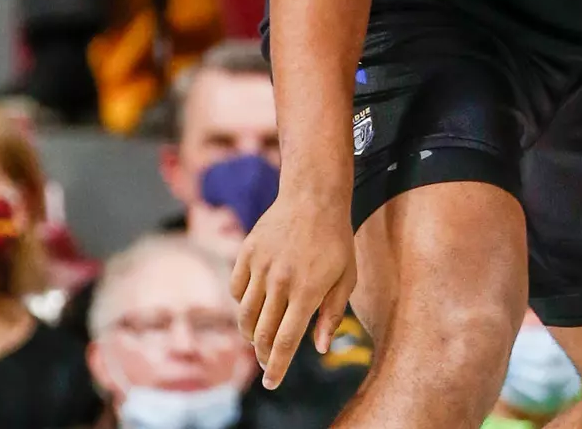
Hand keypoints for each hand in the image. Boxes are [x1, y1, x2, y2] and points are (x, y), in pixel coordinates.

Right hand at [230, 193, 355, 388]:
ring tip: (259, 336)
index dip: (276, 367)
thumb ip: (331, 314)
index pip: (285, 341)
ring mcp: (260, 267)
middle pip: (261, 333)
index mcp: (308, 291)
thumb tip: (318, 348)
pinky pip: (236, 290)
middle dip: (262, 355)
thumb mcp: (346, 277)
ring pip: (245, 315)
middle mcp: (280, 282)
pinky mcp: (246, 254)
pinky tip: (254, 303)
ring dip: (251, 332)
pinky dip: (242, 303)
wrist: (314, 197)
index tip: (271, 383)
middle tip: (266, 362)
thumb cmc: (336, 240)